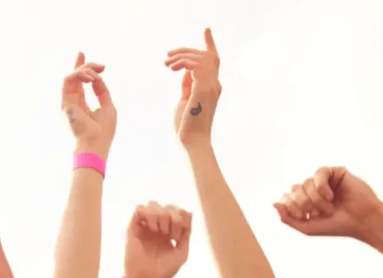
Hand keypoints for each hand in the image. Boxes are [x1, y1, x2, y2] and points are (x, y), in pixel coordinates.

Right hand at [61, 53, 114, 156]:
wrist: (95, 144)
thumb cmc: (103, 130)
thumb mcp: (107, 106)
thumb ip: (102, 91)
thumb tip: (98, 77)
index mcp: (82, 105)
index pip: (80, 83)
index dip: (81, 68)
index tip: (84, 54)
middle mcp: (73, 103)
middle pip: (74, 77)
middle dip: (85, 65)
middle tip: (100, 65)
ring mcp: (67, 103)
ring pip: (71, 77)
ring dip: (85, 71)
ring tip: (97, 75)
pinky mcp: (65, 103)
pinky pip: (68, 80)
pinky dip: (80, 75)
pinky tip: (91, 78)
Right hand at [122, 202, 192, 277]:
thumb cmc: (164, 270)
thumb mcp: (182, 252)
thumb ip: (187, 233)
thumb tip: (189, 213)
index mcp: (169, 231)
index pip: (178, 211)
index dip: (182, 218)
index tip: (179, 235)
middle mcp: (157, 226)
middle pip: (168, 206)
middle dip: (173, 217)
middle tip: (170, 235)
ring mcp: (145, 226)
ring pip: (153, 204)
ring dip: (161, 215)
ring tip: (159, 231)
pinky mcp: (133, 227)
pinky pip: (139, 209)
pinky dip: (148, 214)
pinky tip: (151, 228)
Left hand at [167, 29, 220, 145]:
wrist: (191, 143)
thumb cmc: (186, 127)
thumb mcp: (185, 100)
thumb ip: (187, 85)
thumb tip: (185, 71)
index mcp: (212, 88)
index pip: (213, 61)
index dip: (210, 44)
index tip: (206, 30)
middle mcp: (215, 85)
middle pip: (206, 56)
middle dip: (187, 50)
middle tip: (169, 54)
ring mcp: (211, 86)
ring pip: (200, 57)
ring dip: (181, 56)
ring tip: (167, 63)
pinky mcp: (203, 89)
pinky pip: (193, 65)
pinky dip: (181, 62)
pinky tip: (170, 67)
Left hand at [273, 167, 382, 240]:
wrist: (361, 222)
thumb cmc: (336, 226)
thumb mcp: (306, 227)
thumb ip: (287, 218)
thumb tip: (274, 203)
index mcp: (305, 201)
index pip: (286, 197)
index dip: (291, 207)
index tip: (305, 217)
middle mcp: (313, 189)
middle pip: (294, 189)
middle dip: (303, 203)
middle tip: (317, 213)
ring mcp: (325, 180)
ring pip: (306, 182)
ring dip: (315, 199)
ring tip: (329, 208)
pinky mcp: (336, 172)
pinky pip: (319, 173)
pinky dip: (321, 187)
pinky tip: (330, 196)